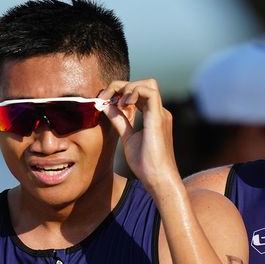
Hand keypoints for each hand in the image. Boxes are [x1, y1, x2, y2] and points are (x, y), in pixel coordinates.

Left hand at [101, 80, 180, 197]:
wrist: (158, 179)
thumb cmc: (146, 164)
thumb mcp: (128, 138)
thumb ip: (119, 121)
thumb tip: (106, 106)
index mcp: (153, 116)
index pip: (138, 93)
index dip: (120, 91)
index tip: (103, 100)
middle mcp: (159, 112)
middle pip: (144, 84)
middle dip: (122, 85)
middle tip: (105, 96)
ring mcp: (161, 114)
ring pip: (148, 84)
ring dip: (128, 87)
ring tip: (116, 102)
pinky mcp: (159, 118)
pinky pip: (149, 92)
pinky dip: (134, 92)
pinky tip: (123, 104)